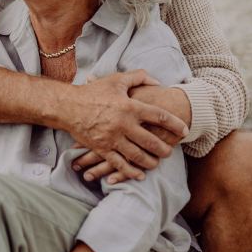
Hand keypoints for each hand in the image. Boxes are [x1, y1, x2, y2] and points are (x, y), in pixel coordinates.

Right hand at [71, 77, 191, 182]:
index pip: (159, 116)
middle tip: (170, 151)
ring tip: (157, 162)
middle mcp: (124, 124)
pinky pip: (120, 164)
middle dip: (164, 149)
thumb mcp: (116, 79)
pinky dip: (131, 171)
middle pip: (152, 141)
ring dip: (151, 162)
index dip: (175, 124)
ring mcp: (113, 138)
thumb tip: (156, 82)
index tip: (184, 130)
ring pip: (138, 156)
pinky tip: (140, 174)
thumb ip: (138, 76)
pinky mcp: (102, 148)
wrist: (67, 106)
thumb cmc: (93, 92)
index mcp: (130, 106)